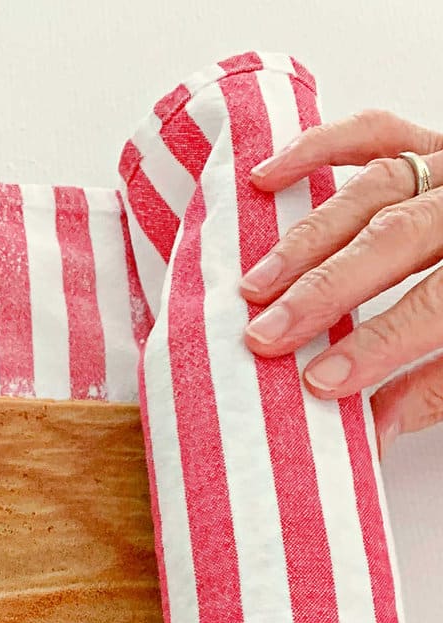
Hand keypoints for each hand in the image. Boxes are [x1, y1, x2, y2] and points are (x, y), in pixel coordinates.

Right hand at [238, 108, 442, 450]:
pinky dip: (316, 149)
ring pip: (371, 190)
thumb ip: (437, 388)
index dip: (377, 344)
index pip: (433, 304)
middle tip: (266, 335)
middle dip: (323, 291)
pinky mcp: (432, 142)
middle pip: (392, 239)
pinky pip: (374, 132)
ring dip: (305, 241)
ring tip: (255, 287)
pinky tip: (266, 179)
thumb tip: (371, 432)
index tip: (321, 381)